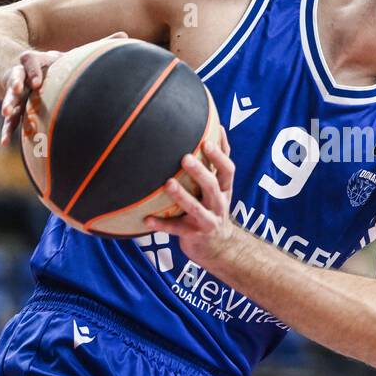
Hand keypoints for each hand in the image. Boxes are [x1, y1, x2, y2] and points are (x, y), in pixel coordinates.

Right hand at [0, 31, 129, 145]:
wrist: (28, 71)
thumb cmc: (57, 64)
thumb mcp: (73, 54)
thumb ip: (98, 45)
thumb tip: (126, 35)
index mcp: (37, 61)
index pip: (30, 62)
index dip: (33, 71)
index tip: (37, 82)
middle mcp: (23, 75)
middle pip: (15, 78)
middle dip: (14, 84)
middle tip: (15, 91)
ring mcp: (17, 92)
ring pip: (10, 99)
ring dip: (8, 105)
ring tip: (6, 114)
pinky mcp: (15, 107)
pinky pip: (10, 120)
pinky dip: (8, 130)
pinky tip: (4, 143)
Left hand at [143, 129, 238, 267]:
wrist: (220, 248)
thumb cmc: (214, 208)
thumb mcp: (222, 188)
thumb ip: (218, 163)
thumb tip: (217, 127)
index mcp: (225, 190)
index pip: (228, 170)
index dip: (220, 155)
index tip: (207, 141)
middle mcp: (219, 204)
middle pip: (212, 186)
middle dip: (200, 172)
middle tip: (185, 157)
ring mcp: (207, 221)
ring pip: (195, 208)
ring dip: (182, 196)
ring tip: (168, 184)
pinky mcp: (193, 235)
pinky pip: (176, 229)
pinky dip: (162, 225)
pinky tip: (147, 220)